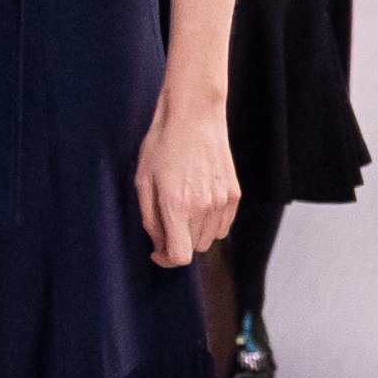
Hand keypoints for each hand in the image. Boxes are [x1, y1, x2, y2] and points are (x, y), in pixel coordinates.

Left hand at [135, 90, 239, 266]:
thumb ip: (150, 218)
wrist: (194, 116)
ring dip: (195, 234)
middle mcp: (204, 207)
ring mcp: (222, 201)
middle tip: (167, 223)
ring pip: (209, 239)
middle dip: (178, 242)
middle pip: (193, 248)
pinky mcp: (234, 194)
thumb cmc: (163, 144)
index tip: (157, 251)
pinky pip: (224, 226)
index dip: (166, 260)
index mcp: (177, 206)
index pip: (179, 256)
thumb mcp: (143, 181)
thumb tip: (158, 243)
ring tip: (183, 211)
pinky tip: (199, 206)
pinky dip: (211, 224)